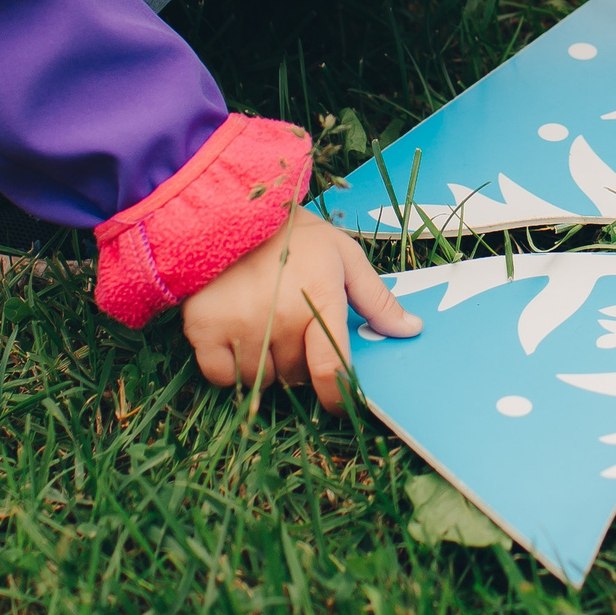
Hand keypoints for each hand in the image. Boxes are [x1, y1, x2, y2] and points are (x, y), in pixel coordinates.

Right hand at [182, 207, 419, 410]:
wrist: (227, 212)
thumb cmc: (294, 236)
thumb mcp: (343, 255)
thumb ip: (376, 298)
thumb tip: (411, 330)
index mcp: (320, 298)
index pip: (330, 368)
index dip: (338, 397)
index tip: (341, 403)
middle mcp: (280, 316)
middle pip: (297, 375)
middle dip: (300, 361)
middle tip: (291, 326)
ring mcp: (240, 325)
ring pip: (263, 379)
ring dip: (266, 365)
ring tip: (263, 322)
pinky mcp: (204, 330)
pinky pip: (224, 377)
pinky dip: (230, 367)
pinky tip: (235, 334)